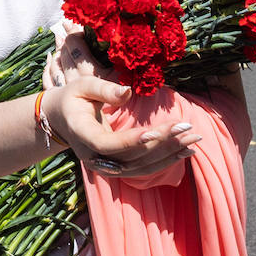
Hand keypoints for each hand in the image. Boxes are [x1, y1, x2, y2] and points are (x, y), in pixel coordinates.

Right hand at [42, 31, 201, 178]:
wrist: (62, 120)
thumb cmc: (74, 98)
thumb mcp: (83, 86)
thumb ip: (104, 89)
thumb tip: (128, 93)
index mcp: (83, 136)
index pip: (109, 144)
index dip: (133, 140)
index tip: (157, 130)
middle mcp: (95, 158)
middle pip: (132, 156)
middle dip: (162, 142)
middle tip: (188, 127)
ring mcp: (107, 167)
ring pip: (142, 166)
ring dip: (169, 153)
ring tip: (194, 139)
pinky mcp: (118, 168)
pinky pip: (144, 168)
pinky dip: (166, 160)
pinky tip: (187, 152)